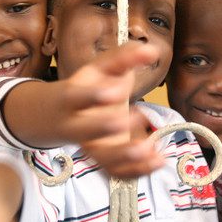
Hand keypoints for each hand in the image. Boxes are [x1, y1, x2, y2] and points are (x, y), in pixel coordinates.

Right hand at [48, 42, 164, 177]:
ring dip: (126, 156)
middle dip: (106, 127)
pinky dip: (137, 171)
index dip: (93, 96)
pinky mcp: (103, 161)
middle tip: (133, 117)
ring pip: (102, 158)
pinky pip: (117, 172)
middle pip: (85, 132)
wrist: (63, 115)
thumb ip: (125, 58)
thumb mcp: (102, 68)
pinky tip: (158, 160)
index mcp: (71, 99)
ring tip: (152, 150)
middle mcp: (76, 127)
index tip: (117, 90)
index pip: (76, 97)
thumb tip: (151, 50)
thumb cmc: (89, 87)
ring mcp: (90, 147)